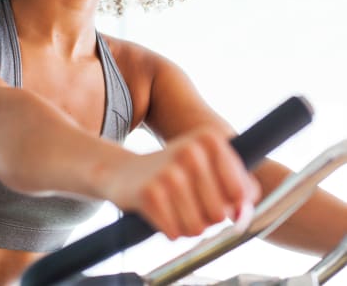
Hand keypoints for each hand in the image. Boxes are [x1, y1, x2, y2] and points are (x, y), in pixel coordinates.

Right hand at [103, 127, 260, 239]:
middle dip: (206, 217)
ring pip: (197, 228)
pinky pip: (175, 233)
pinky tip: (160, 211)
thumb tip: (246, 213)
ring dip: (187, 226)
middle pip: (219, 214)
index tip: (213, 194)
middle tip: (189, 201)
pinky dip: (170, 229)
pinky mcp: (149, 192)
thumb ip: (240, 188)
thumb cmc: (175, 171)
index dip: (230, 204)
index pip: (240, 193)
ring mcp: (169, 171)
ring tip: (174, 206)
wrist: (125, 172)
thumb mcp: (209, 166)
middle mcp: (191, 150)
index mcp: (210, 139)